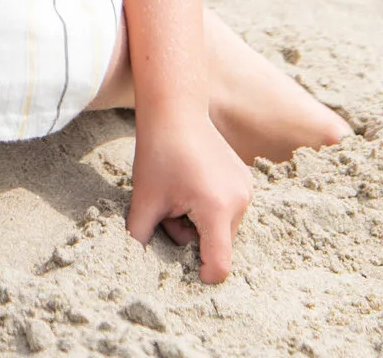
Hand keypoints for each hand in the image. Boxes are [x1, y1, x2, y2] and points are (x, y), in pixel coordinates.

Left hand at [127, 98, 252, 282]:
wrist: (174, 108)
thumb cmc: (158, 153)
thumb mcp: (143, 201)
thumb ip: (140, 240)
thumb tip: (135, 266)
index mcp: (216, 209)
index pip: (220, 266)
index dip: (202, 274)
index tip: (184, 267)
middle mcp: (240, 201)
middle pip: (220, 246)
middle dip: (194, 239)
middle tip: (171, 210)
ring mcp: (246, 189)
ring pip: (224, 230)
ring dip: (202, 224)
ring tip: (181, 194)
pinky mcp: (246, 180)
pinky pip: (230, 211)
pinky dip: (212, 209)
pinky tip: (194, 183)